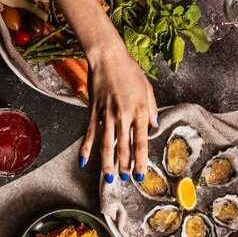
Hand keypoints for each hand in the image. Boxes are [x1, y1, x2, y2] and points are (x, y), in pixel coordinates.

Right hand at [79, 45, 157, 183]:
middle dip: (125, 167)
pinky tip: (83, 161)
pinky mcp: (93, 112)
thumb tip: (154, 127)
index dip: (140, 162)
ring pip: (106, 145)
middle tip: (126, 179)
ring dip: (107, 164)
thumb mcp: (147, 89)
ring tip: (110, 177)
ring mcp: (107, 115)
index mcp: (139, 111)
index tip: (141, 175)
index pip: (141, 143)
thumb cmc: (130, 71)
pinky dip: (86, 148)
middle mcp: (123, 116)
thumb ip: (151, 109)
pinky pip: (90, 134)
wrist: (108, 57)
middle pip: (124, 148)